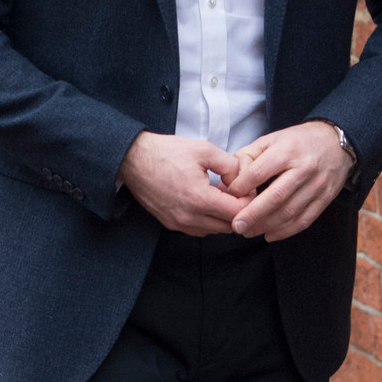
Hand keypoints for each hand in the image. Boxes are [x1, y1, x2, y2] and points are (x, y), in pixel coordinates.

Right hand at [117, 132, 243, 235]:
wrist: (134, 160)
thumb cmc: (167, 153)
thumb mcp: (205, 150)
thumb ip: (231, 166)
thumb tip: (242, 180)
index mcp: (200, 199)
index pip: (238, 213)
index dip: (248, 201)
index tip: (245, 189)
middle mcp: (189, 217)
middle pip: (229, 226)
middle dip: (237, 211)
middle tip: (235, 192)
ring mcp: (178, 223)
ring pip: (215, 231)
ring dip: (222, 217)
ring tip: (219, 196)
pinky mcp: (171, 224)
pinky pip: (199, 230)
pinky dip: (208, 220)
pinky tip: (205, 202)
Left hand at [226, 121, 351, 241]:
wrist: (335, 142)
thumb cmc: (296, 142)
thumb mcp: (270, 139)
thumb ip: (247, 157)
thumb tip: (229, 182)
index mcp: (286, 150)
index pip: (258, 173)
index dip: (241, 188)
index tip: (229, 197)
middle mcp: (304, 168)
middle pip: (275, 197)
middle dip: (253, 215)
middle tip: (236, 226)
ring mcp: (317, 185)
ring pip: (289, 212)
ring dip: (266, 226)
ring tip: (248, 232)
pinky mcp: (326, 198)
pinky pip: (304, 220)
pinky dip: (285, 231)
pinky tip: (269, 235)